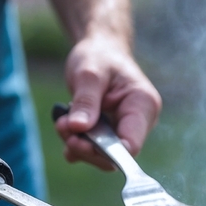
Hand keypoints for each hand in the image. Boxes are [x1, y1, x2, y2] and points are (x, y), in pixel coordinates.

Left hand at [53, 35, 160, 168]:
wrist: (100, 51)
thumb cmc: (100, 56)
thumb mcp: (89, 74)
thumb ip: (86, 101)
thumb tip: (79, 129)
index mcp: (144, 105)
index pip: (131, 144)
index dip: (106, 151)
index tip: (77, 141)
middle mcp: (141, 121)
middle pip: (116, 153)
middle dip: (86, 146)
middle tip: (63, 127)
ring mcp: (127, 128)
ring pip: (104, 154)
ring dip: (79, 145)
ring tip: (62, 123)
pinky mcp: (113, 132)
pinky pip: (97, 149)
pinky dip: (78, 143)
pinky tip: (66, 127)